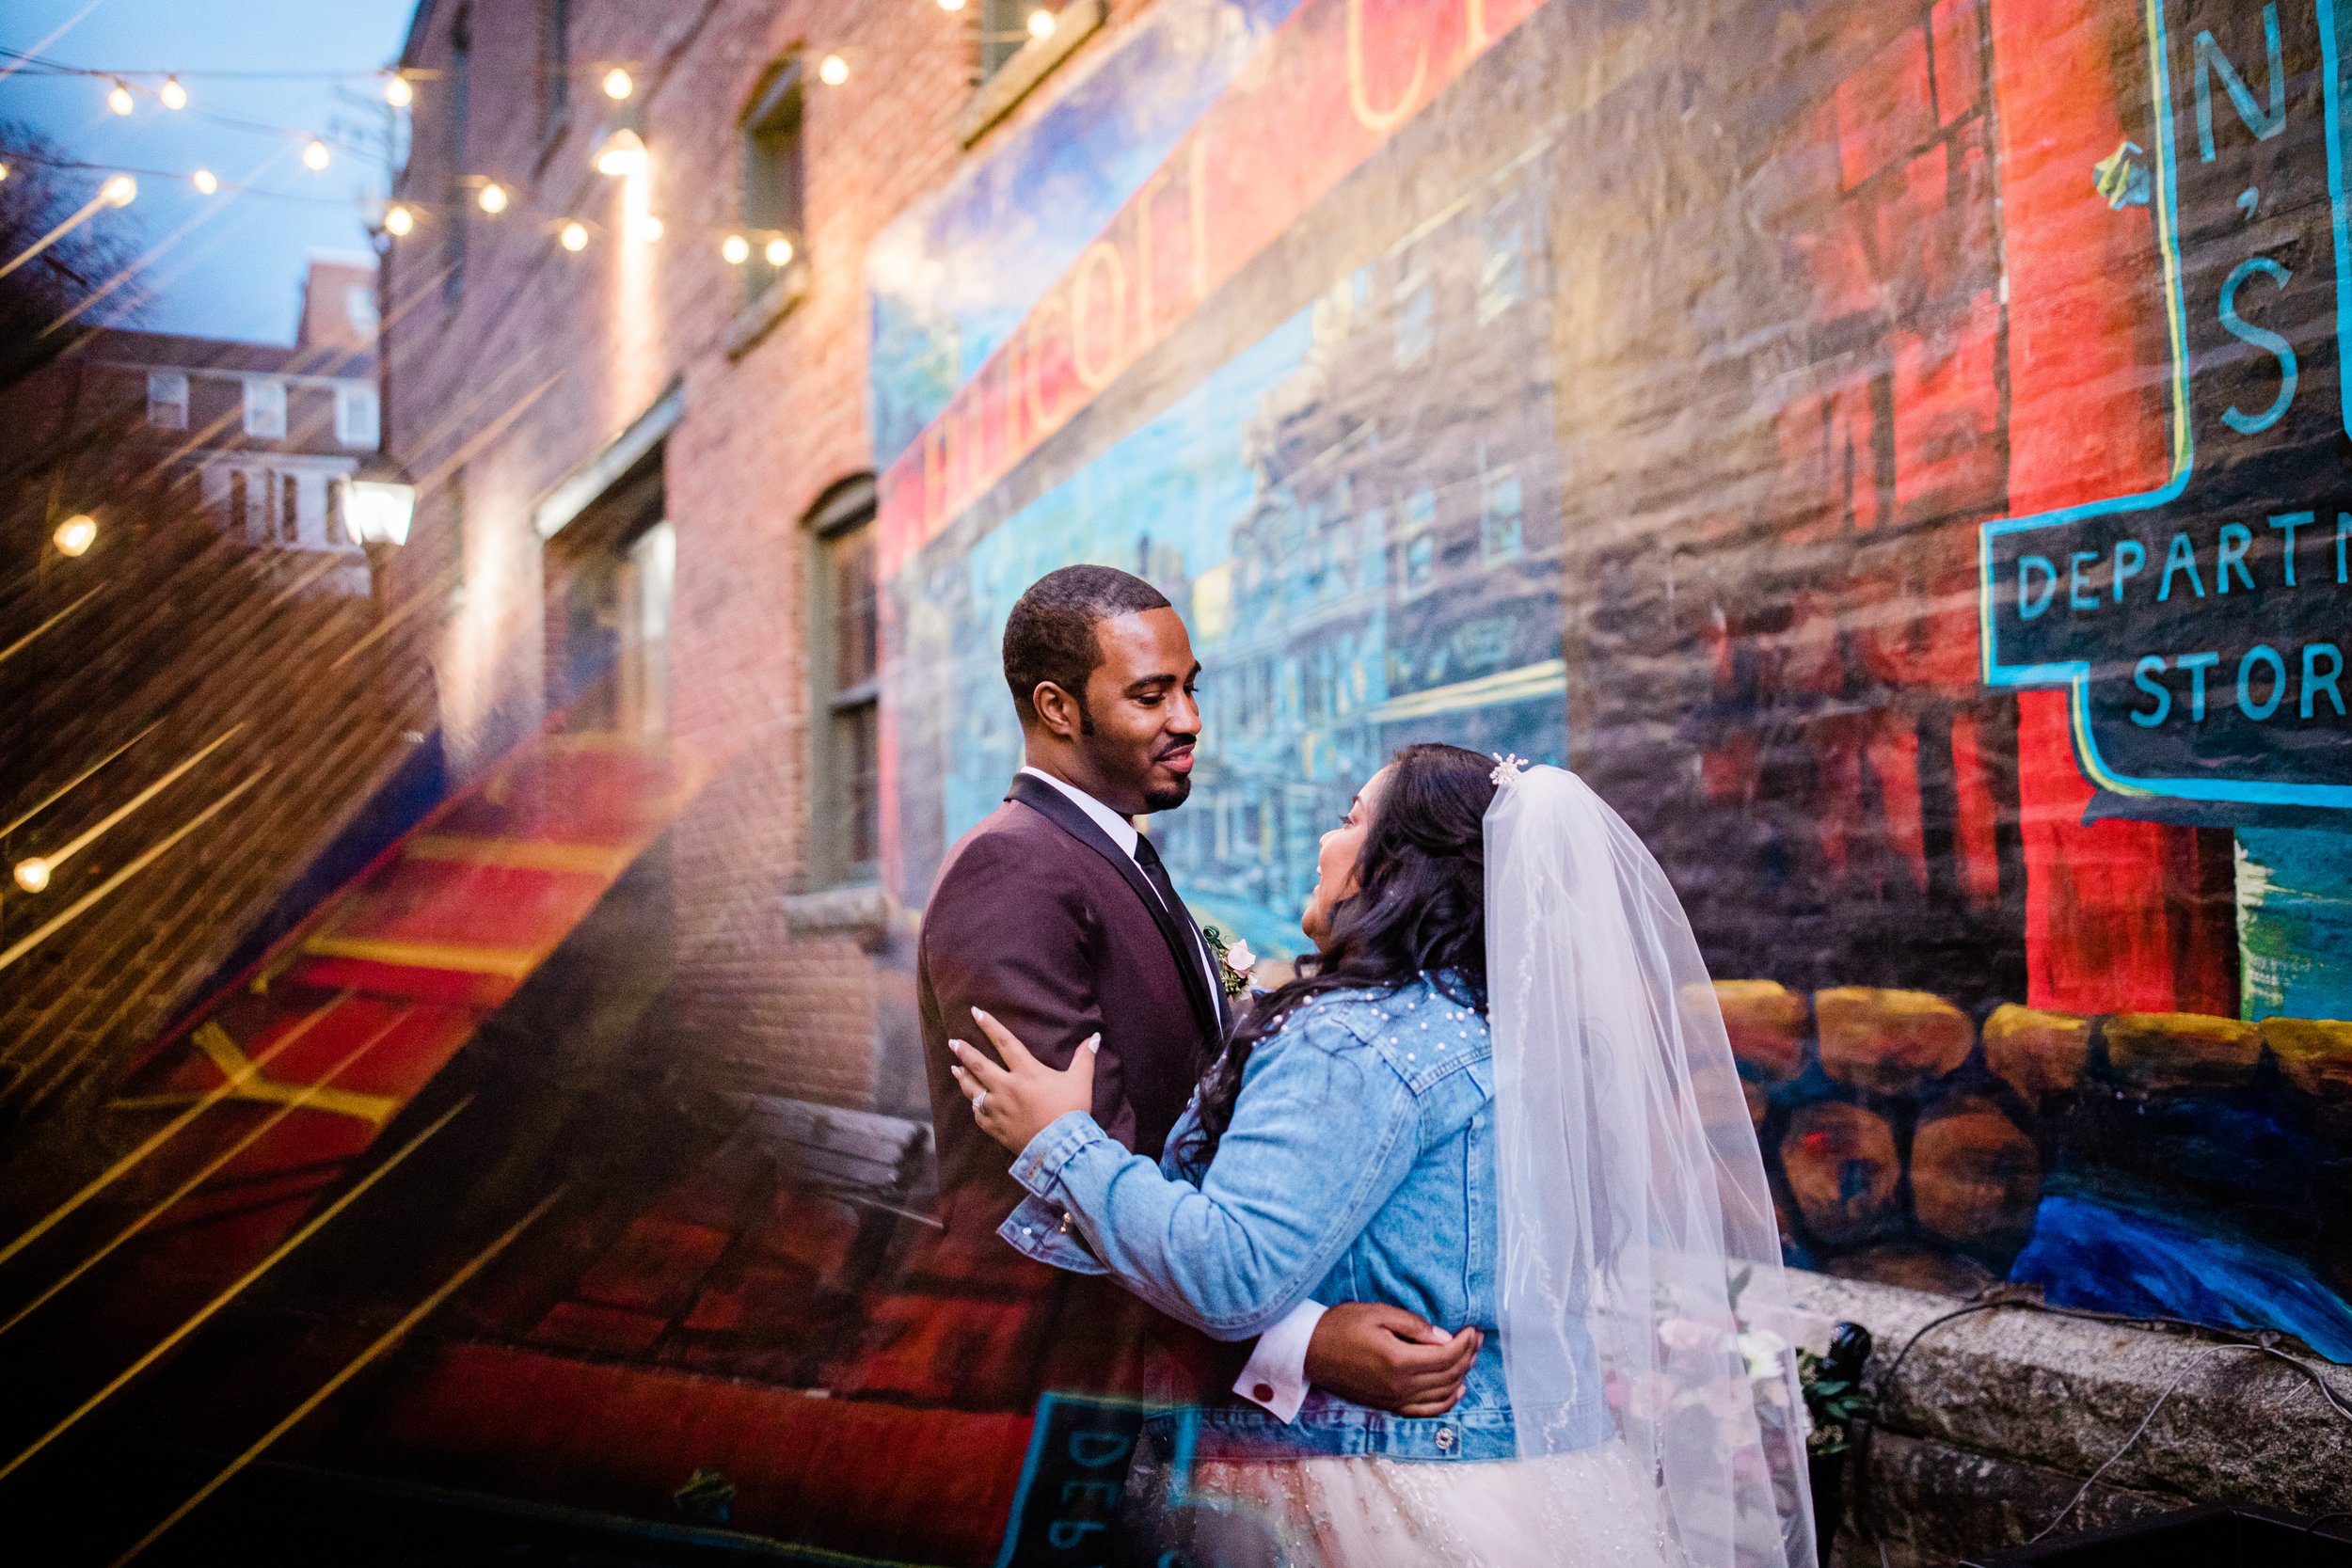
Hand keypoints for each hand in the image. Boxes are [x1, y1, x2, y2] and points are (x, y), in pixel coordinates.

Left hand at [947, 1008, 1099, 1153]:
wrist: (1061, 1149)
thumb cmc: (1071, 1112)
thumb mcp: (1080, 1081)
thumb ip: (1084, 1057)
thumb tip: (1094, 1037)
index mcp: (1027, 1072)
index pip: (1005, 1043)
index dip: (989, 1025)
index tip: (975, 1012)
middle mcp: (1007, 1088)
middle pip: (979, 1065)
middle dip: (965, 1052)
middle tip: (953, 1042)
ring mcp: (999, 1109)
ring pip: (973, 1090)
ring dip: (962, 1077)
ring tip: (954, 1068)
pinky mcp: (996, 1128)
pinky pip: (978, 1115)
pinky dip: (974, 1106)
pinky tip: (972, 1102)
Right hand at [1304, 1302, 1480, 1415]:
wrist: (1309, 1351)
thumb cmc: (1341, 1326)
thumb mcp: (1377, 1313)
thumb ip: (1414, 1326)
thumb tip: (1445, 1338)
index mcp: (1398, 1361)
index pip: (1447, 1356)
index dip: (1465, 1342)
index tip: (1472, 1328)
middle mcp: (1400, 1386)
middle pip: (1449, 1375)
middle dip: (1468, 1356)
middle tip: (1475, 1338)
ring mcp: (1394, 1400)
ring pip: (1442, 1394)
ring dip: (1461, 1375)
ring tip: (1469, 1357)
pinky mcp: (1388, 1407)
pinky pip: (1426, 1411)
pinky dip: (1446, 1402)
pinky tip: (1456, 1390)